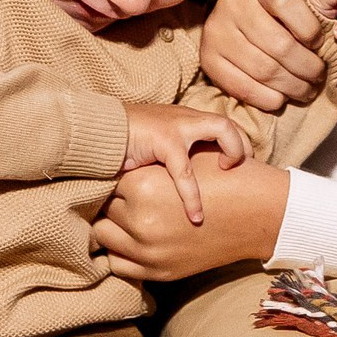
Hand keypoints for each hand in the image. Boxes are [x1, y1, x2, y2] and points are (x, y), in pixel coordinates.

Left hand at [93, 155, 287, 283]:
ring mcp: (148, 252)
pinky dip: (120, 251)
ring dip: (112, 224)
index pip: (104, 180)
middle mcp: (141, 222)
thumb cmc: (222, 177)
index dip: (112, 173)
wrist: (259, 214)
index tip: (116, 170)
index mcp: (142, 187)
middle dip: (112, 198)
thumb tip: (107, 169)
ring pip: (104, 236)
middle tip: (122, 191)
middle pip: (101, 207)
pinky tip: (131, 238)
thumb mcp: (180, 161)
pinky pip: (118, 264)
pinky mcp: (158, 271)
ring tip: (125, 214)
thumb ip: (141, 166)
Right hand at [124, 102, 247, 225]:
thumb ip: (169, 160)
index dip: (235, 144)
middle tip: (243, 171)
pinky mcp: (164, 140)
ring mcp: (177, 126)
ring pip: (221, 129)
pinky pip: (185, 171)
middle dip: (243, 146)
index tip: (238, 168)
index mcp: (183, 120)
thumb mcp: (151, 151)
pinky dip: (192, 197)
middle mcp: (185, 119)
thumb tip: (182, 186)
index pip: (220, 125)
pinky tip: (195, 218)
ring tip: (229, 179)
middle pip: (229, 122)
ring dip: (233, 153)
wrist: (92, 133)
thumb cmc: (119, 147)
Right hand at [201, 0, 331, 111]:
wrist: (234, 17)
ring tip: (306, 89)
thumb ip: (317, 5)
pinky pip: (243, 87)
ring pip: (264, 69)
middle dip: (307, 67)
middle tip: (319, 76)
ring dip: (292, 86)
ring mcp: (217, 32)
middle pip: (279, 44)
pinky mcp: (209, 59)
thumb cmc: (275, 11)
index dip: (309, 28)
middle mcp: (233, 4)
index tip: (320, 43)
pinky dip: (268, 97)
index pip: (286, 2)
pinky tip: (281, 97)